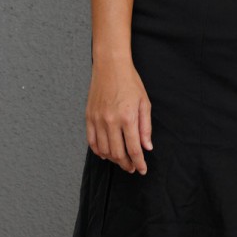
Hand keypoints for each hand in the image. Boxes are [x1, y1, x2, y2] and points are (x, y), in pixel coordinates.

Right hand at [86, 56, 151, 173]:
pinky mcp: (89, 117)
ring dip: (113, 160)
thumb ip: (146, 127)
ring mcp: (98, 120)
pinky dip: (99, 151)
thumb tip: (147, 147)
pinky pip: (92, 142)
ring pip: (104, 150)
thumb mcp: (144, 103)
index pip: (134, 149)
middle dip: (126, 164)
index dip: (139, 163)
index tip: (142, 170)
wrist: (110, 66)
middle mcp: (111, 121)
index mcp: (128, 117)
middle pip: (118, 153)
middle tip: (132, 167)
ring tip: (121, 161)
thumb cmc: (130, 82)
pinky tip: (106, 154)